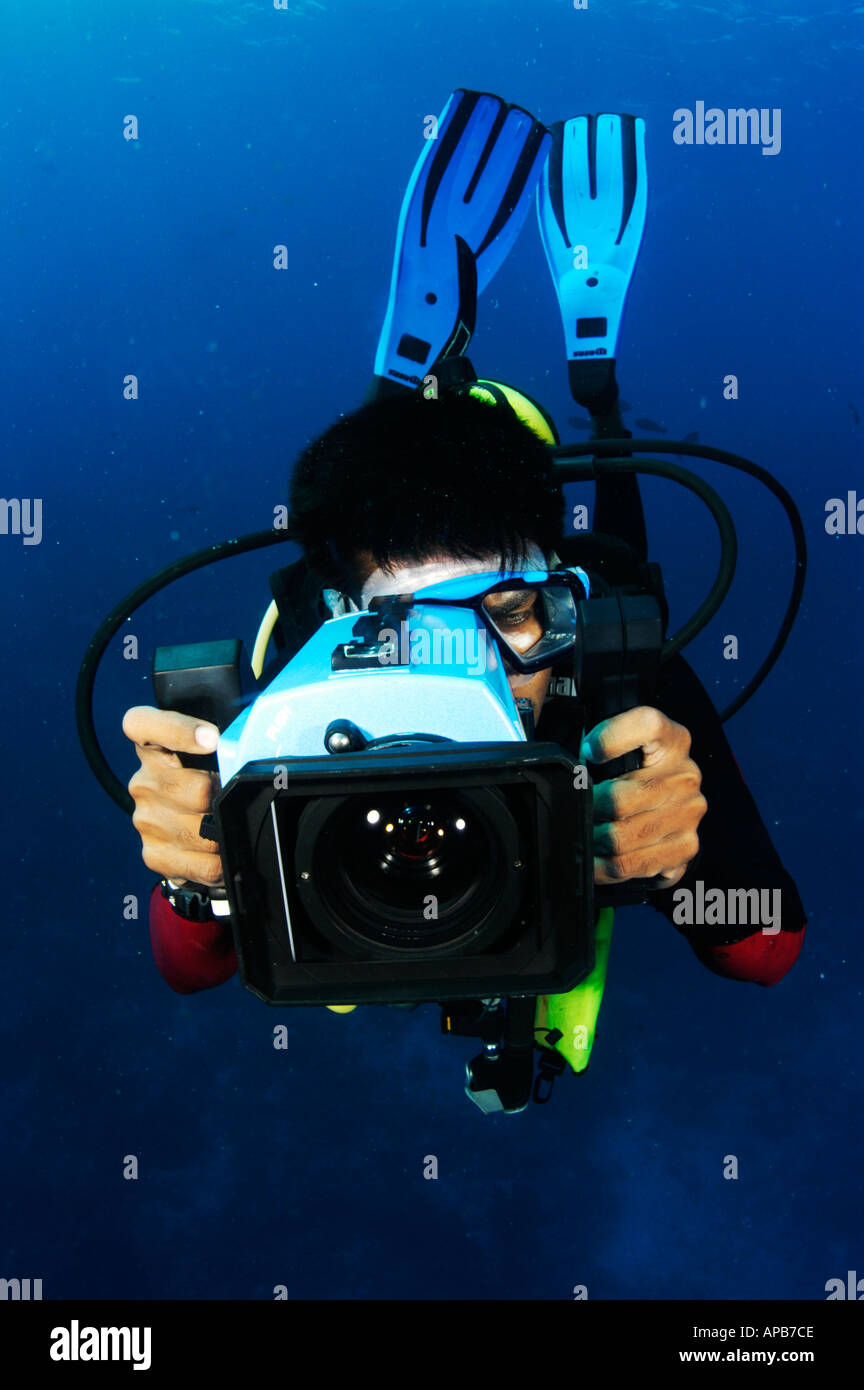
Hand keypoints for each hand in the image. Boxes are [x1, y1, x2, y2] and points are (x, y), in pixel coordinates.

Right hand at [122, 707, 224, 887]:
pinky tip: (226, 852)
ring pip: (201, 830)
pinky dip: (222, 862)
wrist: (194, 826)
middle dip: (225, 797)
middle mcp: (143, 783)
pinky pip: (202, 864)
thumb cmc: (209, 778)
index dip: (177, 730)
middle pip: (194, 789)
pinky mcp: (155, 855)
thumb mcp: (215, 752)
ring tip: (233, 824)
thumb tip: (264, 743)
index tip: (212, 738)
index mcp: (152, 746)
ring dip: (225, 831)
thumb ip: (228, 740)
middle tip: (241, 797)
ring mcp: (146, 820)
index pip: (142, 725)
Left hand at [581, 706, 706, 888]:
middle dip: (586, 810)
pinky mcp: (686, 847)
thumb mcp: (626, 748)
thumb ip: (601, 747)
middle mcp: (686, 775)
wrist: (675, 804)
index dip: (611, 737)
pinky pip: (632, 865)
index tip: (587, 751)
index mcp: (672, 740)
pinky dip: (603, 867)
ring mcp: (689, 814)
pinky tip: (595, 859)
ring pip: (621, 838)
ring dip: (592, 841)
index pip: (648, 725)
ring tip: (582, 835)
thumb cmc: (640, 774)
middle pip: (620, 799)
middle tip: (573, 810)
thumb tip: (572, 765)